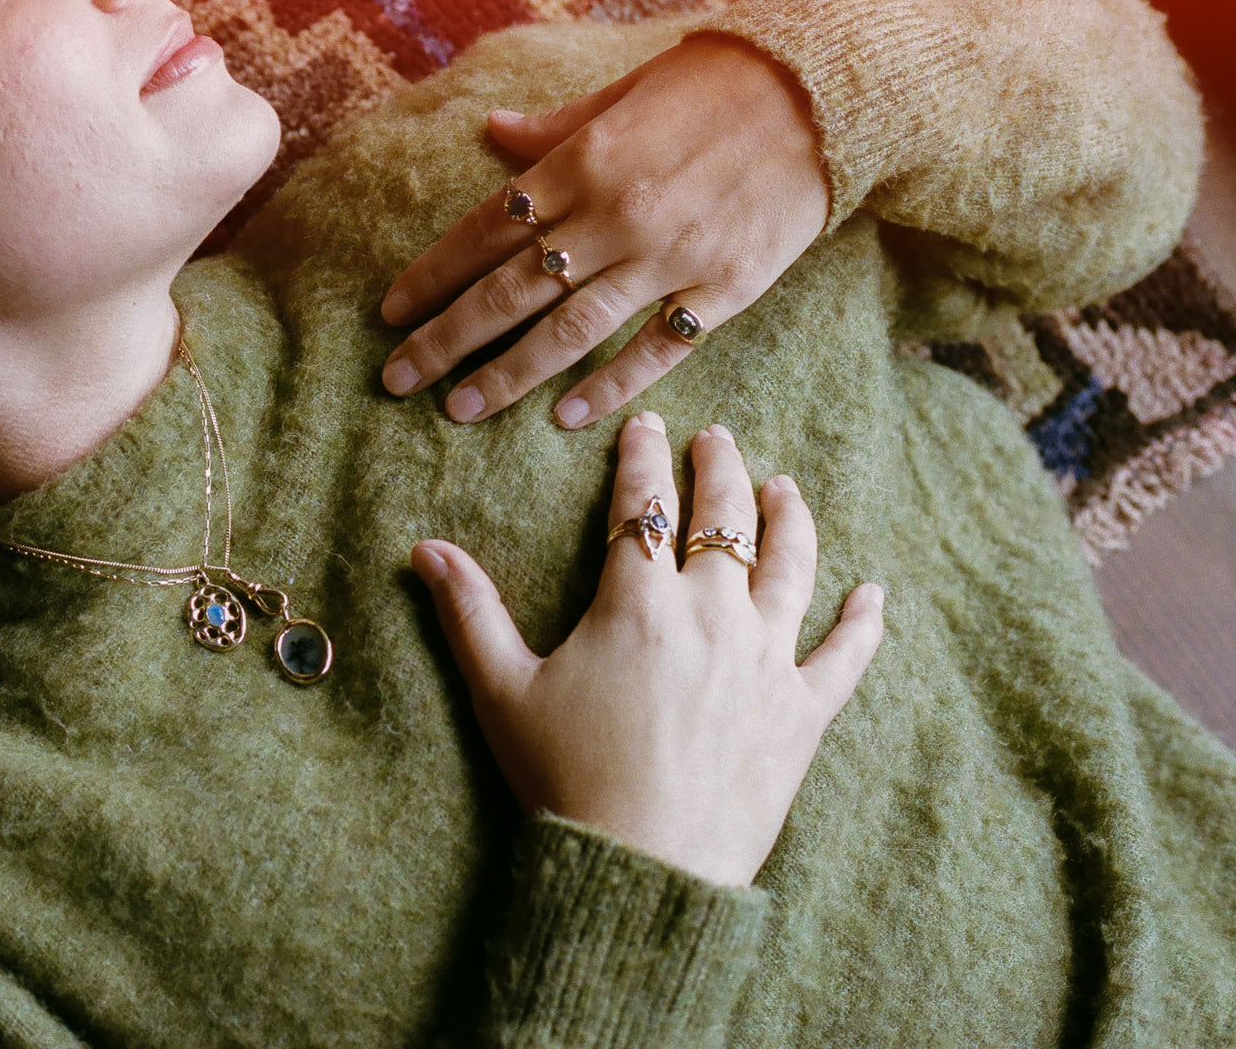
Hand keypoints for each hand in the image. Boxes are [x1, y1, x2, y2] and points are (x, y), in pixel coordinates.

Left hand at [381, 37, 827, 428]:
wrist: (826, 94)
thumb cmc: (718, 85)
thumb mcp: (625, 92)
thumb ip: (555, 127)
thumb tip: (491, 133)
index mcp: (583, 162)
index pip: (486, 229)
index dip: (433, 275)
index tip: (391, 314)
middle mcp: (616, 215)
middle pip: (511, 290)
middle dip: (446, 338)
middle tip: (397, 379)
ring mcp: (670, 258)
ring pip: (569, 330)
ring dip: (507, 375)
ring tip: (458, 411)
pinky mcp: (723, 288)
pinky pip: (656, 348)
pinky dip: (609, 384)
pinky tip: (565, 418)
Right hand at [410, 413, 881, 884]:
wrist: (641, 868)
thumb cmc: (565, 781)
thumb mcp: (502, 692)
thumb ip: (469, 612)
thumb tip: (424, 548)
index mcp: (639, 605)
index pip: (644, 506)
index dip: (642, 459)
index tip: (646, 426)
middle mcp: (713, 616)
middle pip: (726, 518)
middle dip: (720, 467)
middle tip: (716, 437)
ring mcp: (766, 661)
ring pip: (792, 565)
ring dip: (791, 517)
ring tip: (786, 487)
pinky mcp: (803, 713)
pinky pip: (846, 655)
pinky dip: (864, 621)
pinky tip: (873, 593)